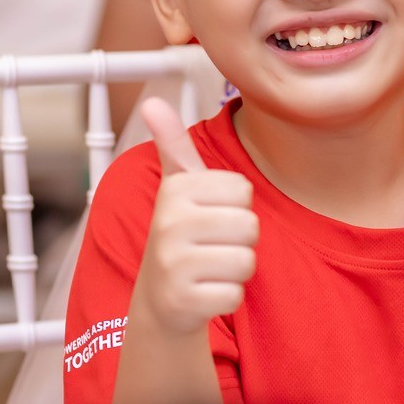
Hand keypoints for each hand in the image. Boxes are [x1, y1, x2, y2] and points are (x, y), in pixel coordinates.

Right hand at [132, 99, 258, 336]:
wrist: (158, 301)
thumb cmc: (180, 237)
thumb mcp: (177, 190)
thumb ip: (173, 147)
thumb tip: (153, 102)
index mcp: (175, 191)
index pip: (243, 190)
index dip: (234, 207)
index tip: (209, 217)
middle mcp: (169, 224)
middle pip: (250, 225)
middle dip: (239, 240)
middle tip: (210, 246)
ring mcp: (174, 265)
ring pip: (247, 260)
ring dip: (235, 269)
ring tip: (208, 268)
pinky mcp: (184, 301)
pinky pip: (236, 294)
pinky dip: (226, 297)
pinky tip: (203, 293)